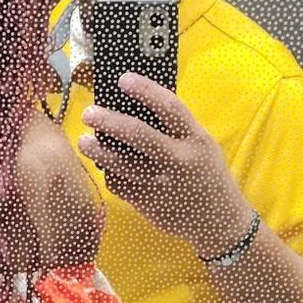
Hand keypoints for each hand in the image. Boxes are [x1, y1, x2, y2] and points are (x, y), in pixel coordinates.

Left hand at [78, 72, 253, 257]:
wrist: (218, 222)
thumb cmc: (206, 174)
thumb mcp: (201, 145)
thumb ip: (175, 129)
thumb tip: (135, 105)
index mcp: (196, 140)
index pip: (170, 108)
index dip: (145, 91)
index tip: (123, 80)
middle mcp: (179, 161)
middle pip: (139, 136)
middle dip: (110, 122)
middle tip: (89, 113)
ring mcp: (162, 185)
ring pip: (122, 165)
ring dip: (99, 152)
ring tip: (84, 141)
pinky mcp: (148, 204)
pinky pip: (120, 185)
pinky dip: (109, 173)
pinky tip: (104, 166)